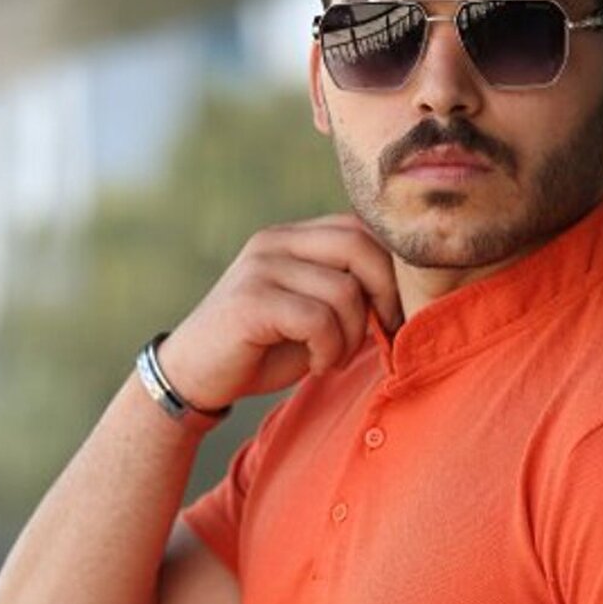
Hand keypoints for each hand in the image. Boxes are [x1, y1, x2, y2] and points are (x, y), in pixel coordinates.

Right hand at [157, 214, 402, 410]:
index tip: (394, 315)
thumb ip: (347, 292)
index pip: (361, 228)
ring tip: (333, 357)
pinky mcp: (251, 301)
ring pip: (343, 291)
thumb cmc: (261, 349)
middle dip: (384, 297)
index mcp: (292, 237)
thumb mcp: (311, 313)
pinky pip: (318, 319)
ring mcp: (261, 268)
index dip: (391, 271)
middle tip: (380, 335)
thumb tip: (407, 293)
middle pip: (360, 246)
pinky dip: (329, 349)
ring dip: (351, 336)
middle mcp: (275, 241)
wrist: (195, 375)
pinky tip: (317, 364)